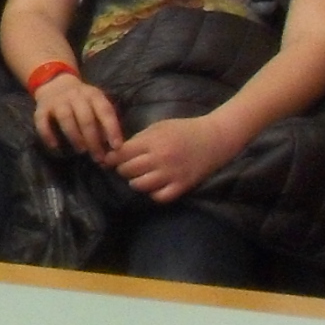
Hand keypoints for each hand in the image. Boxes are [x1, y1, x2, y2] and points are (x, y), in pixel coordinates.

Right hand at [30, 73, 122, 158]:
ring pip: (66, 118)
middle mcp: (76, 95)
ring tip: (81, 151)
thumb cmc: (81, 100)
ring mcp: (57, 101)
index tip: (116, 147)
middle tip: (97, 157)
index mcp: (93, 95)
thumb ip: (103, 121)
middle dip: (93, 140)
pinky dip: (48, 135)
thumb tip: (112, 146)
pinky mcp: (41, 108)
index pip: (105, 111)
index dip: (112, 129)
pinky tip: (54, 146)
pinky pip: (42, 122)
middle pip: (86, 118)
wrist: (55, 83)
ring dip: (75, 137)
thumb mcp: (96, 104)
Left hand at [104, 114, 242, 204]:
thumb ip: (139, 139)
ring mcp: (171, 174)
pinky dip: (153, 193)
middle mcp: (160, 159)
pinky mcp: (182, 186)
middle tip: (127, 167)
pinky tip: (155, 186)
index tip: (109, 160)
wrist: (215, 138)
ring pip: (139, 185)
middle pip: (127, 170)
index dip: (112, 158)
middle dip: (123, 169)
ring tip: (140, 176)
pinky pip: (159, 197)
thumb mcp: (159, 127)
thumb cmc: (184, 130)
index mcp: (153, 142)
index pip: (121, 154)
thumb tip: (117, 151)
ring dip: (135, 182)